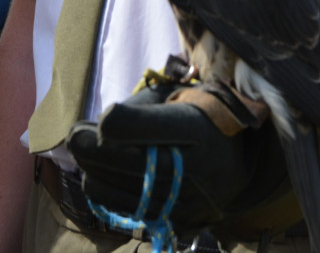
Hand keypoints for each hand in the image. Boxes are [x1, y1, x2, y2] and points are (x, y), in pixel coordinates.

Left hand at [67, 75, 319, 243]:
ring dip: (92, 169)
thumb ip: (129, 112)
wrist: (239, 154)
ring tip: (96, 154)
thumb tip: (82, 136)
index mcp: (194, 126)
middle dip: (87, 147)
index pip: (130, 127)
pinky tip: (109, 176)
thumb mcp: (170, 98)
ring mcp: (189, 201)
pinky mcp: (179, 222)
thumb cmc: (194, 115)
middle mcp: (195, 168)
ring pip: (110, 187)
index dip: (107, 125)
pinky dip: (106, 191)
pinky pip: (121, 209)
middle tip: (79, 135)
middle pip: (114, 160)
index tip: (98, 121)